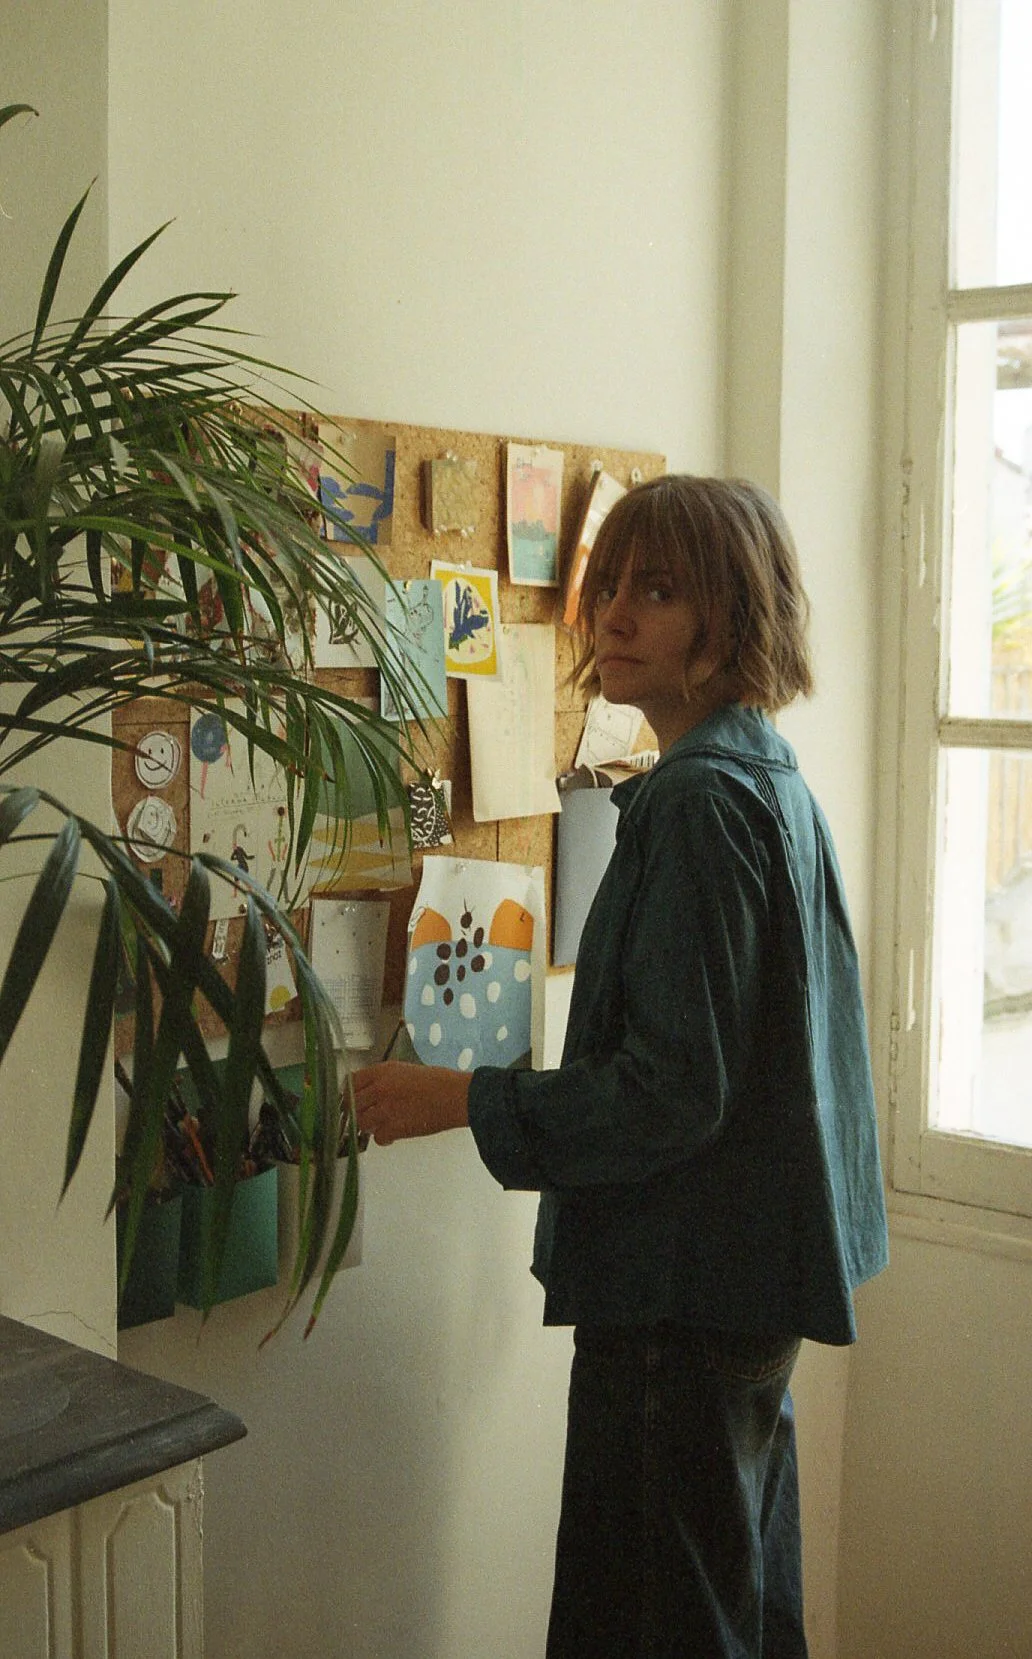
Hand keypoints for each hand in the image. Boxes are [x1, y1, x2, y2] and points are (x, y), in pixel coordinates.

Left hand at [351, 1061, 470, 1146]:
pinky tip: (394, 1133)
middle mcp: (379, 1088)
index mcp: (382, 1071)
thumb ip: (384, 1079)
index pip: (350, 1082)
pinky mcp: (394, 1127)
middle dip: (356, 1111)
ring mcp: (385, 1109)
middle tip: (365, 1115)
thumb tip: (370, 1092)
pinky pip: (378, 1137)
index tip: (351, 1100)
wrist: (455, 1096)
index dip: (348, 1093)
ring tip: (382, 1123)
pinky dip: (384, 1138)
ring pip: (361, 1122)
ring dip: (369, 1125)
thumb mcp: (405, 1071)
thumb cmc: (437, 1081)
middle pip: (351, 1104)